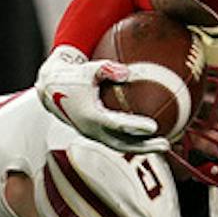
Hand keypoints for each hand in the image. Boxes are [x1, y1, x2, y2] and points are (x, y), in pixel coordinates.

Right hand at [36, 48, 168, 153]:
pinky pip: (117, 141)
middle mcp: (91, 129)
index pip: (116, 125)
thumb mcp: (87, 68)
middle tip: (166, 144)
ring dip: (142, 148)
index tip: (154, 127)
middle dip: (145, 147)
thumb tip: (127, 73)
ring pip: (120, 146)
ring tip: (165, 145)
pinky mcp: (95, 134)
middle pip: (122, 145)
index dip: (136, 127)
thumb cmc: (72, 75)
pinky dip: (134, 142)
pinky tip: (151, 138)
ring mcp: (93, 134)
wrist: (50, 89)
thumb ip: (106, 68)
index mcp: (89, 115)